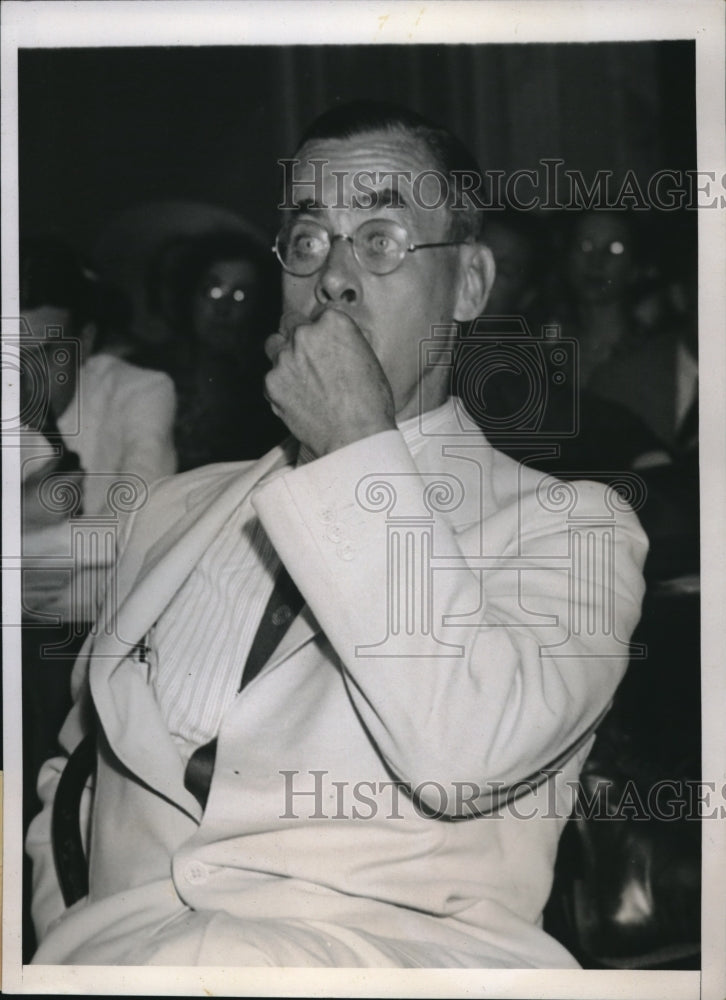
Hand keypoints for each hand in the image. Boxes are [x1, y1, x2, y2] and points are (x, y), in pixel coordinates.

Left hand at [264, 308, 395, 457]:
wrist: (355, 436)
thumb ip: (344, 342)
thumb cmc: (370, 403)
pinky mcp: (272, 383)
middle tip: (309, 358)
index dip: (322, 330)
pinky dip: (280, 385)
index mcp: (334, 323)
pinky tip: (298, 398)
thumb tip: (332, 344)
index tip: (325, 344)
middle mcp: (305, 334)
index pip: (319, 315)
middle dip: (298, 337)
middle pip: (291, 323)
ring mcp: (284, 358)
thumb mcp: (367, 359)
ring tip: (300, 376)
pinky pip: (270, 377)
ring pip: (273, 346)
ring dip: (283, 355)